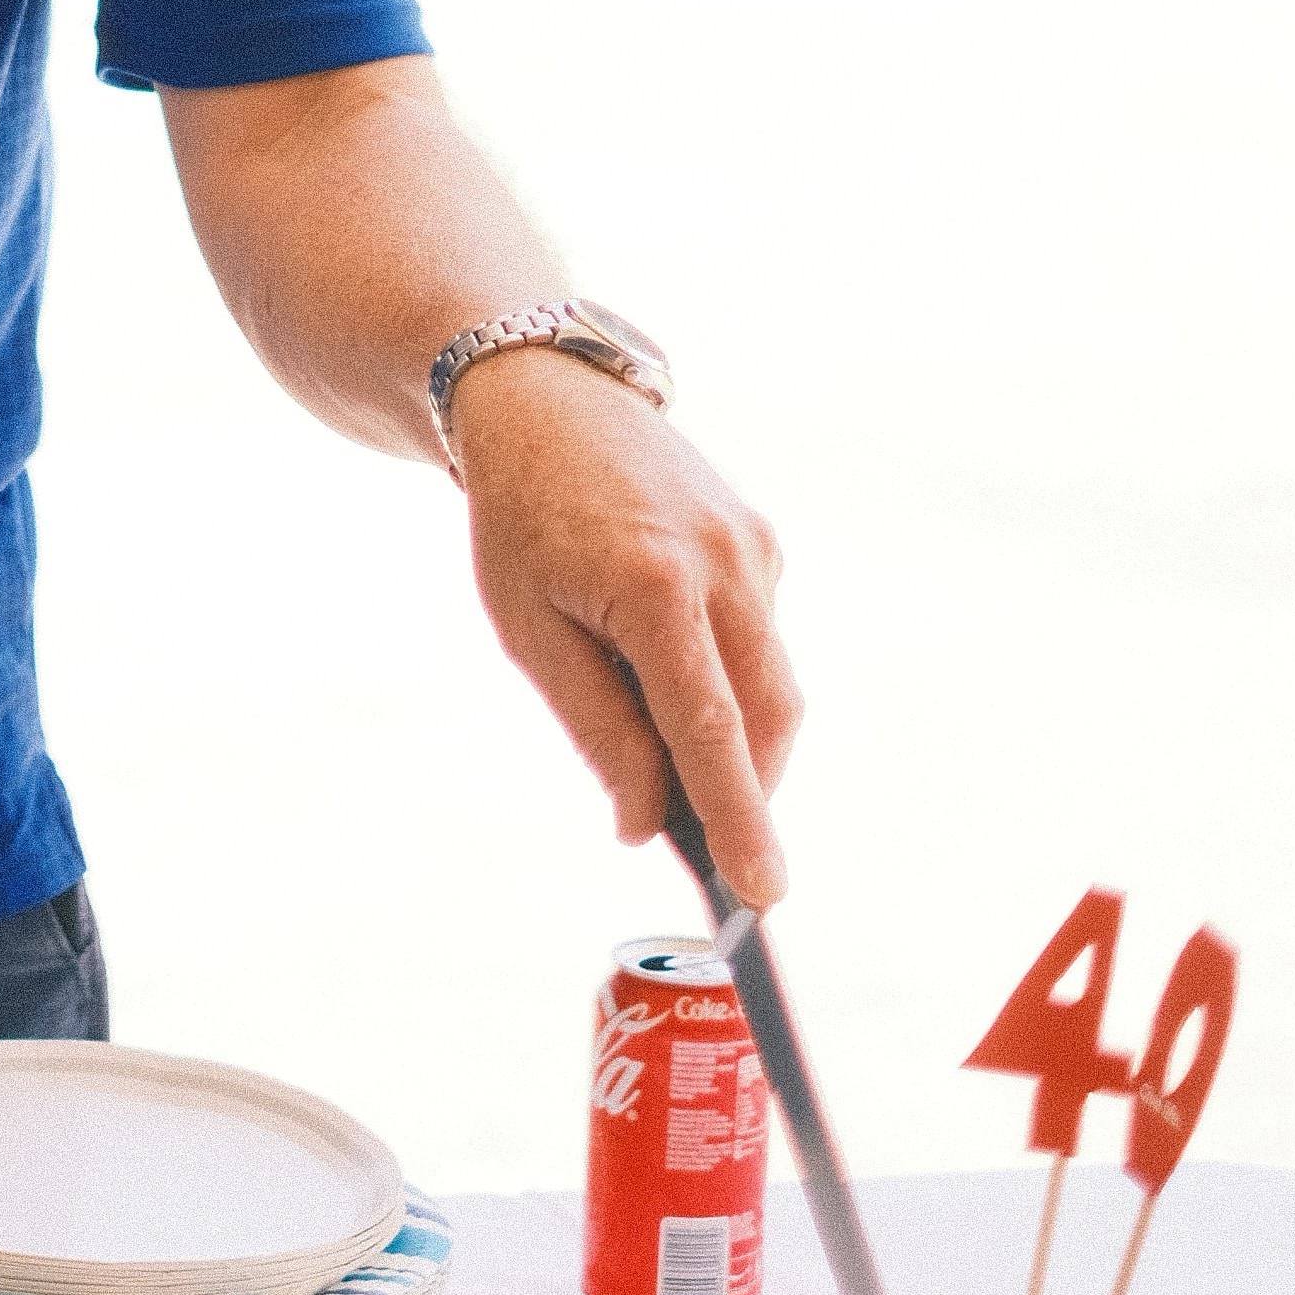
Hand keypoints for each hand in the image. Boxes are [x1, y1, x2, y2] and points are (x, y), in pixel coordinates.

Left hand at [446, 350, 797, 908]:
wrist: (547, 402)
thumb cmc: (522, 520)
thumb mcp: (529, 633)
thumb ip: (597, 730)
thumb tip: (643, 822)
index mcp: (656, 587)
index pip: (711, 730)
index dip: (738, 818)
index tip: (762, 892)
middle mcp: (725, 564)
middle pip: (764, 718)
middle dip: (743, 790)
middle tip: (701, 844)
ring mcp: (754, 547)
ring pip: (773, 684)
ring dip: (736, 737)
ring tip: (664, 746)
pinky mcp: (762, 539)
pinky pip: (759, 638)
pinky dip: (728, 677)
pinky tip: (667, 661)